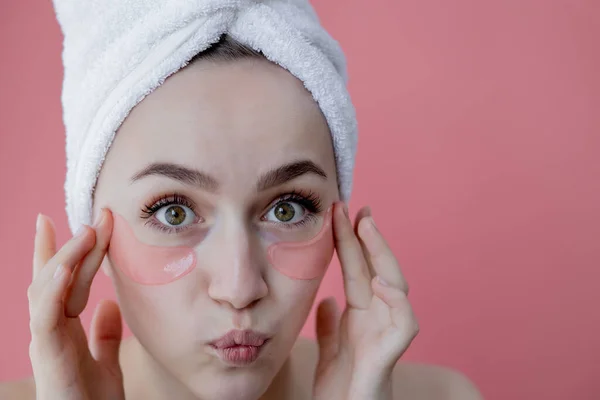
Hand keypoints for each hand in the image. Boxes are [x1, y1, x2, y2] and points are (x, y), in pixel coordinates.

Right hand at [27, 209, 124, 399]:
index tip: (71, 223)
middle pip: (58, 277)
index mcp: (62, 328)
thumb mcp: (106, 362)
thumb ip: (104, 334)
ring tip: (87, 232)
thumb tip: (110, 304)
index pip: (63, 282)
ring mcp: (44, 339)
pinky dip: (53, 288)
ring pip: (48, 287)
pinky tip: (66, 265)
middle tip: (96, 217)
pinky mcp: (46, 353)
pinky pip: (45, 314)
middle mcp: (49, 329)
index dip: (66, 251)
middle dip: (75, 245)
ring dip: (67, 256)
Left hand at [313, 203, 418, 399]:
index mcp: (362, 317)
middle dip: (367, 238)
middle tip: (357, 208)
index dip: (350, 242)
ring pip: (395, 286)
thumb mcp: (328, 350)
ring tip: (367, 228)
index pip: (357, 270)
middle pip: (376, 270)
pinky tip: (380, 280)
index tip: (341, 213)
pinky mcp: (390, 354)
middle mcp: (378, 320)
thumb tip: (327, 299)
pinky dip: (397, 300)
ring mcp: (387, 335)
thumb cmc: (340, 391)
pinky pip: (404, 323)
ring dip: (383, 256)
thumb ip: (329, 324)